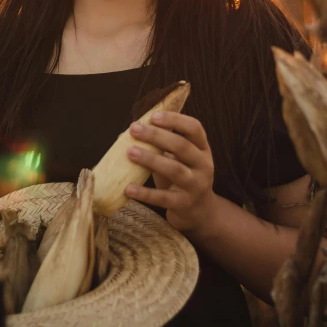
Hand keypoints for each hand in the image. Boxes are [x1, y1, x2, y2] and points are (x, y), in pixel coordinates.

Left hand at [124, 111, 215, 233]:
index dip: (175, 119)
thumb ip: (158, 146)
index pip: (194, 128)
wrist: (199, 211)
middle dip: (156, 135)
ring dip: (151, 159)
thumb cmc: (182, 177)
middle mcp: (203, 165)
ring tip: (130, 152)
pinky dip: (145, 193)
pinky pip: (164, 198)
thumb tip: (123, 135)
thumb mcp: (177, 158)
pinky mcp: (185, 204)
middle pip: (181, 146)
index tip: (153, 116)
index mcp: (202, 148)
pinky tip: (129, 188)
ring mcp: (196, 185)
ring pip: (174, 169)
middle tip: (134, 129)